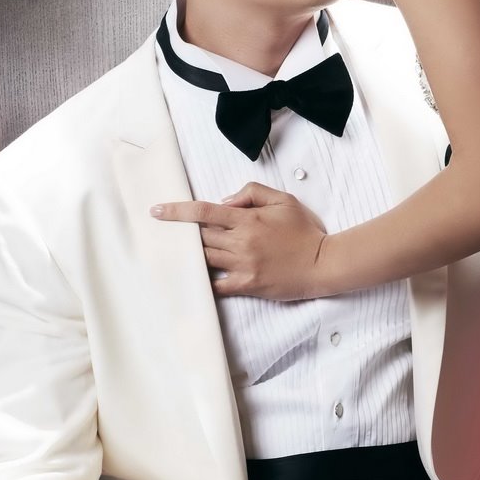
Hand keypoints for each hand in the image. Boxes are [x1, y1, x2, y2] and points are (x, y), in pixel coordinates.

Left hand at [150, 183, 327, 299]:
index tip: (157, 211)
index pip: (204, 212)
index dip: (177, 211)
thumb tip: (226, 201)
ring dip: (192, 254)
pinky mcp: (247, 285)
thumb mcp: (284, 200)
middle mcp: (241, 242)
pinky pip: (216, 285)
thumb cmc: (305, 231)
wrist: (322, 263)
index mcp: (248, 220)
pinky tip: (194, 277)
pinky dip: (203, 281)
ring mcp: (242, 266)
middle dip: (186, 233)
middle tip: (173, 233)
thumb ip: (252, 193)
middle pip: (201, 236)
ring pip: (205, 258)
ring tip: (181, 252)